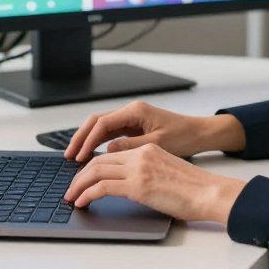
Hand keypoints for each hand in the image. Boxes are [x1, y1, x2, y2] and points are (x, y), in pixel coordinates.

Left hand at [63, 143, 245, 223]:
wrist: (209, 192)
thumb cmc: (194, 188)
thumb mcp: (166, 171)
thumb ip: (146, 172)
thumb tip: (130, 186)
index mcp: (148, 149)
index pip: (111, 154)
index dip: (92, 167)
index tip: (83, 179)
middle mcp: (140, 154)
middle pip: (99, 160)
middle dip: (80, 175)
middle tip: (70, 189)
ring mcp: (138, 168)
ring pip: (96, 171)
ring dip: (79, 185)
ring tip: (71, 198)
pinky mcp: (138, 185)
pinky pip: (102, 187)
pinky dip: (87, 194)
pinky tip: (82, 203)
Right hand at [65, 100, 237, 162]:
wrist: (199, 133)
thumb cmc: (183, 136)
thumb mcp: (157, 144)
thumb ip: (131, 146)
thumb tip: (108, 150)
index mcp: (135, 111)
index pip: (102, 124)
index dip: (87, 140)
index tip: (78, 156)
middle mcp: (131, 111)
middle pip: (97, 122)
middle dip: (80, 138)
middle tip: (68, 156)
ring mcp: (132, 118)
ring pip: (101, 127)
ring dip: (87, 140)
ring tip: (75, 157)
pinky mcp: (134, 126)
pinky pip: (110, 133)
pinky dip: (98, 143)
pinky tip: (91, 155)